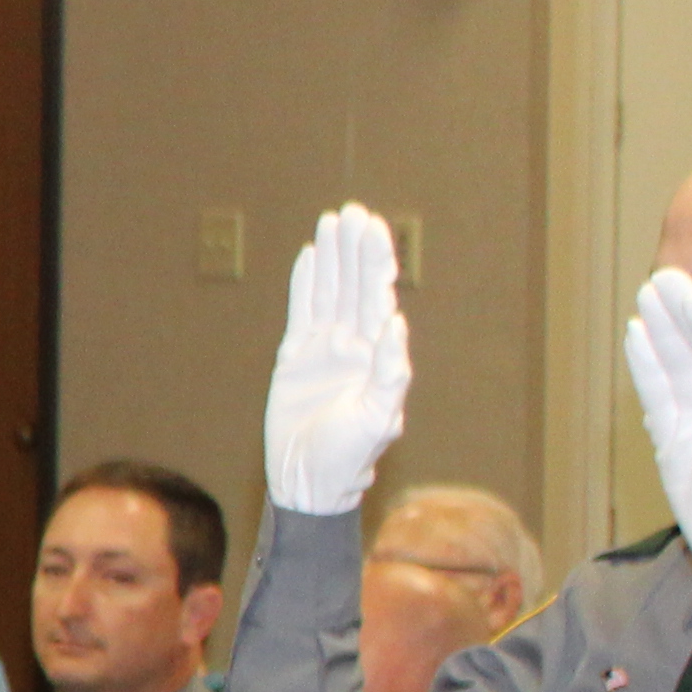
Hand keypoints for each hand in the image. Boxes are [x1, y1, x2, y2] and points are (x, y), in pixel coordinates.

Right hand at [263, 202, 410, 518]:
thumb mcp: (377, 417)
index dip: (375, 261)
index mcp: (376, 353)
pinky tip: (309, 257)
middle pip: (354, 284)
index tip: (371, 229)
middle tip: (352, 212)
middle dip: (354, 248)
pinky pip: (302, 312)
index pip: (376, 295)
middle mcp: (353, 344)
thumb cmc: (350, 455)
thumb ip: (389, 371)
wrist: (310, 479)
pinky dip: (304, 284)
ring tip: (331, 221)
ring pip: (329, 292)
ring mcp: (324, 348)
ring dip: (332, 257)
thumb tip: (395, 323)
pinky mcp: (296, 358)